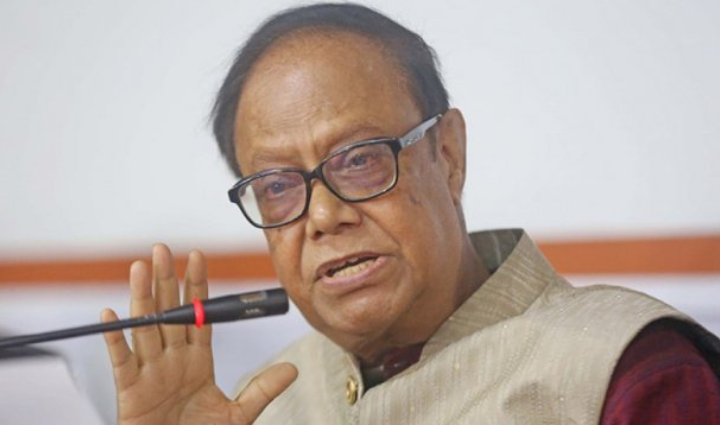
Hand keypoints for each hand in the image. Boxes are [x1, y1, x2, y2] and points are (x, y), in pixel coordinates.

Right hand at [101, 244, 296, 423]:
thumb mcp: (239, 415)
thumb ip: (262, 389)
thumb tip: (292, 369)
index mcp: (197, 360)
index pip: (197, 315)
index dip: (196, 286)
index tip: (197, 257)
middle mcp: (172, 360)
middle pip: (169, 312)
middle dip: (166, 280)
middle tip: (162, 249)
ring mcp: (150, 372)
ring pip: (146, 327)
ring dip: (142, 297)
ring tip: (141, 267)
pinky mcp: (131, 390)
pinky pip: (121, 360)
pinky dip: (115, 338)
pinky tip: (112, 314)